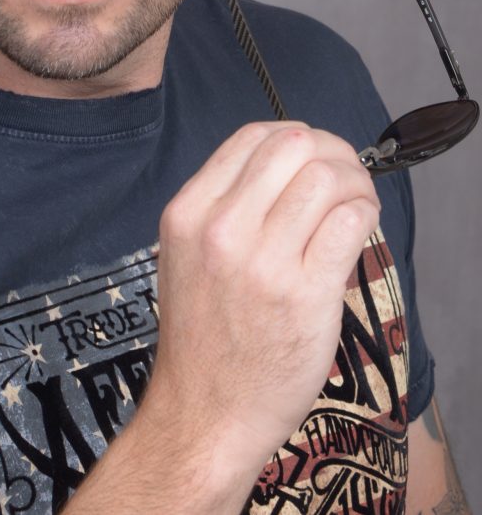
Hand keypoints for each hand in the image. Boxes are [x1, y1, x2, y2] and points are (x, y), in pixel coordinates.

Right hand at [143, 121, 380, 487]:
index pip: (252, 138)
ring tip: (356, 202)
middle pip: (293, 145)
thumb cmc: (201, 334)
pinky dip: (365, 212)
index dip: (293, 135)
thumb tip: (288, 161)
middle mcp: (221, 230)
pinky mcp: (305, 295)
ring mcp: (264, 263)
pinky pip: (349, 222)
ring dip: (354, 182)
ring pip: (326, 178)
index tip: (311, 154)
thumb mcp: (184, 254)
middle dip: (330, 151)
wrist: (204, 413)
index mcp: (188, 213)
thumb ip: (223, 205)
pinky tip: (360, 225)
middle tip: (343, 175)